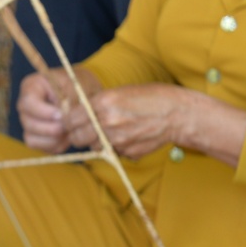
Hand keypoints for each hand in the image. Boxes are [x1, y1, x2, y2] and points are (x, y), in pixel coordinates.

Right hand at [16, 68, 97, 152]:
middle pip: (28, 122)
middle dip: (51, 128)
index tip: (61, 115)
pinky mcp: (35, 137)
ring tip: (70, 131)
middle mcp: (25, 106)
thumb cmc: (79, 88)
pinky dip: (56, 145)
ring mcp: (28, 122)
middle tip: (69, 126)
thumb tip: (64, 116)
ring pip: (32, 138)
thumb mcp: (77, 87)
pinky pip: (40, 147)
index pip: (28, 102)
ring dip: (54, 138)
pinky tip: (67, 137)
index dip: (44, 112)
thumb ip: (69, 99)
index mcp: (31, 86)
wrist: (84, 99)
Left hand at [76, 84, 194, 158]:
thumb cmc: (148, 98)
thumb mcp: (118, 93)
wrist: (176, 113)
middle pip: (77, 138)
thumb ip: (97, 105)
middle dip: (79, 135)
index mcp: (103, 103)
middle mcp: (108, 122)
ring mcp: (118, 140)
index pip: (69, 120)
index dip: (68, 123)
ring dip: (99, 142)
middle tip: (87, 130)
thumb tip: (77, 117)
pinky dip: (117, 147)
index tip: (71, 123)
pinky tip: (130, 136)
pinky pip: (113, 153)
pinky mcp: (128, 153)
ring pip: (95, 147)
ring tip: (114, 130)